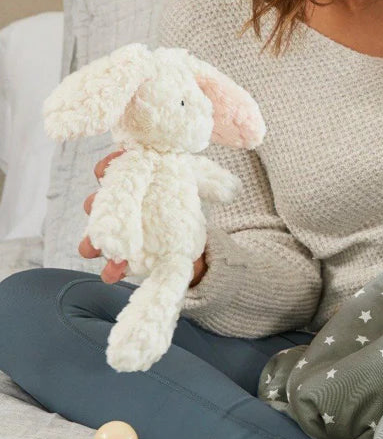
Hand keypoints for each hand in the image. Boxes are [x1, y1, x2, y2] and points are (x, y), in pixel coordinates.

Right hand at [79, 150, 207, 285]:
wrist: (192, 241)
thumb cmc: (187, 206)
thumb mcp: (200, 192)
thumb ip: (212, 185)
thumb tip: (234, 188)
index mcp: (140, 179)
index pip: (120, 166)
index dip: (110, 165)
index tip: (106, 169)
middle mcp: (124, 202)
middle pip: (102, 198)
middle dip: (96, 204)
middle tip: (93, 208)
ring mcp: (121, 229)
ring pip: (101, 231)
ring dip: (93, 239)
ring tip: (93, 250)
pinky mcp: (124, 254)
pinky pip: (113, 260)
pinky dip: (111, 267)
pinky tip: (112, 273)